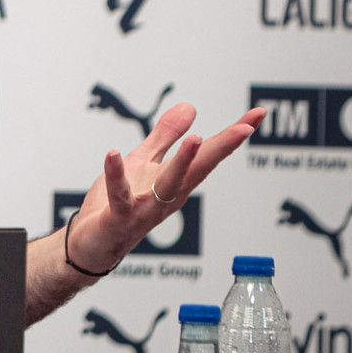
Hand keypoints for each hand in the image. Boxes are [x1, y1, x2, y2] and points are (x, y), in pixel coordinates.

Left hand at [64, 104, 265, 273]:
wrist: (93, 245)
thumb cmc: (118, 204)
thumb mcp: (142, 163)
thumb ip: (164, 137)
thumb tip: (190, 107)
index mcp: (176, 181)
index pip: (208, 154)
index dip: (232, 135)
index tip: (258, 115)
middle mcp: (168, 196)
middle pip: (199, 169)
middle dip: (222, 148)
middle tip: (246, 128)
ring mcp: (146, 209)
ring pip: (168, 185)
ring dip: (182, 163)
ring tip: (196, 139)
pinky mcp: (120, 217)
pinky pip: (119, 195)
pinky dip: (117, 176)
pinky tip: (114, 154)